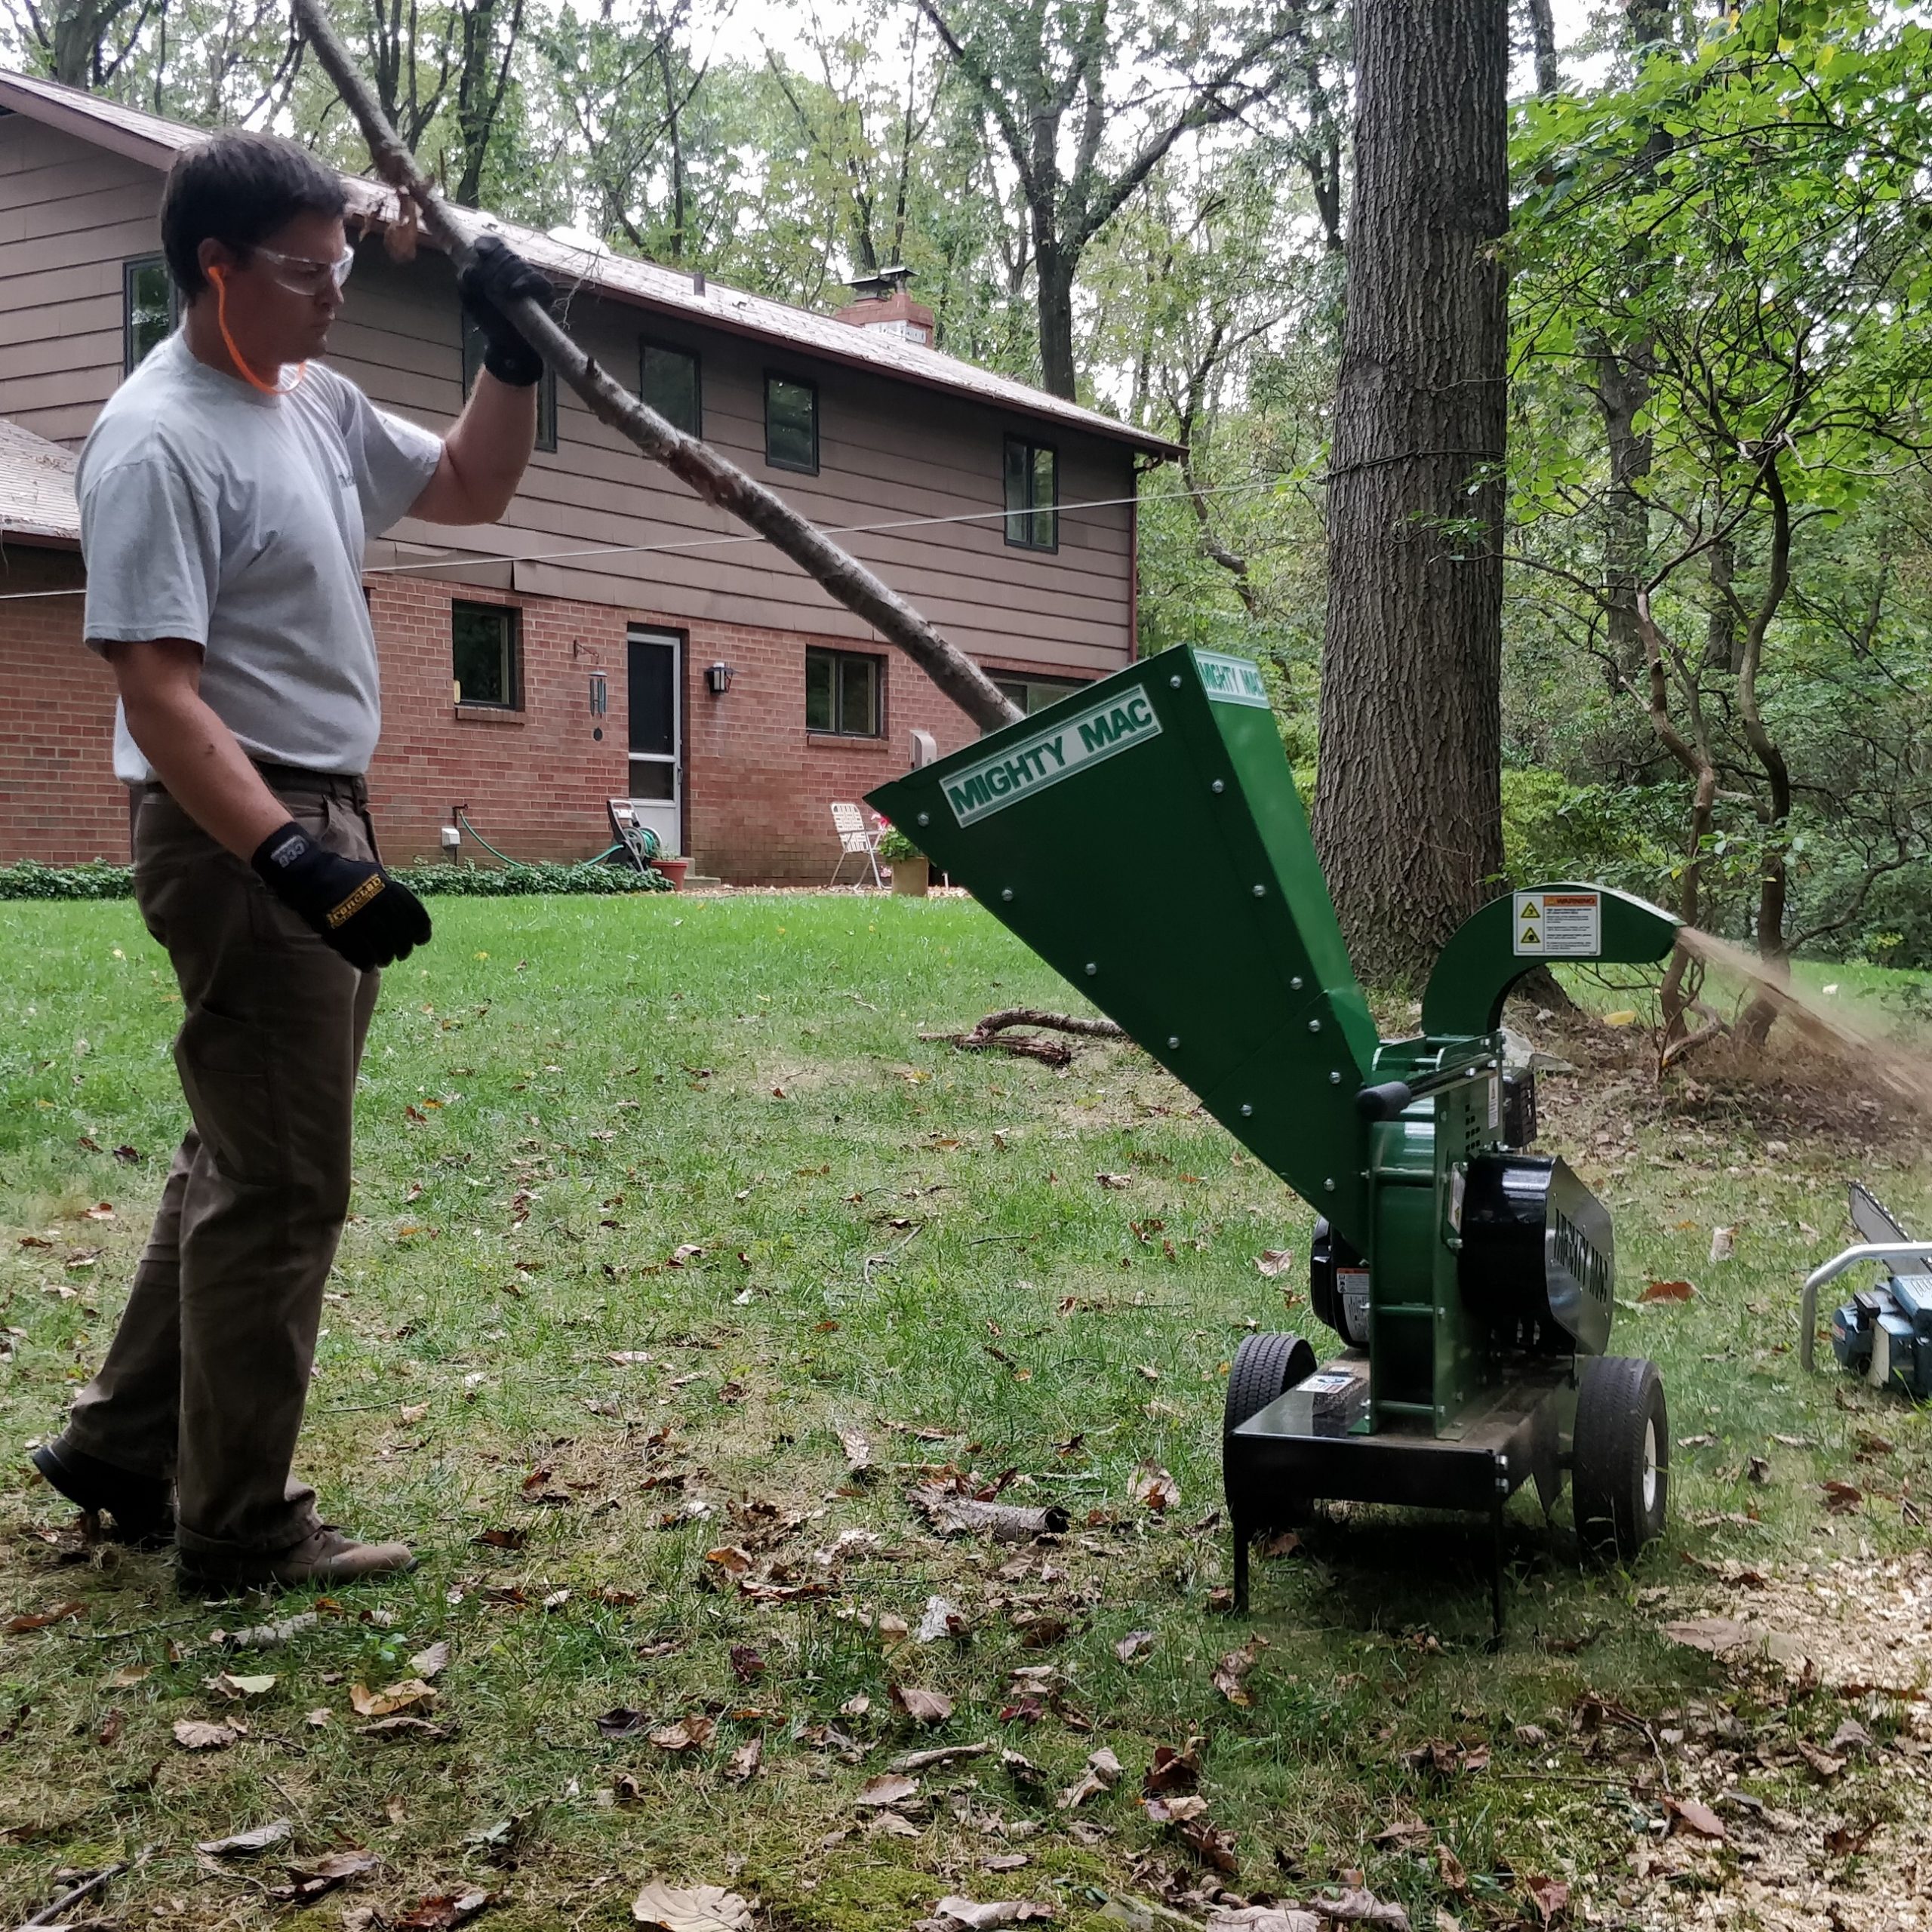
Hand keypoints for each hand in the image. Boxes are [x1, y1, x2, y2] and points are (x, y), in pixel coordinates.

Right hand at [251, 822, 431, 969]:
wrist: (308, 874)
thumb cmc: (344, 875)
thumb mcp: (374, 874)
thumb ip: (392, 891)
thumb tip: (409, 912)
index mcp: (388, 890)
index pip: (416, 917)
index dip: (422, 932)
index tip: (422, 940)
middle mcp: (377, 906)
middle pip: (401, 938)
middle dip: (404, 949)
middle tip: (402, 954)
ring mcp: (358, 921)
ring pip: (383, 949)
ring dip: (387, 958)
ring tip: (385, 960)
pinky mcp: (340, 933)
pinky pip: (360, 955)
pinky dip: (367, 963)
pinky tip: (369, 965)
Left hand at [458, 235, 554, 387]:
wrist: (509, 345)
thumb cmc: (490, 320)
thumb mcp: (470, 301)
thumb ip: (466, 283)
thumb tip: (471, 269)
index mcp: (495, 264)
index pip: (493, 243)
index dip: (487, 244)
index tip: (480, 251)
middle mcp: (514, 267)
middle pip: (505, 253)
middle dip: (495, 268)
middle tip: (490, 288)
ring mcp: (530, 277)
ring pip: (519, 264)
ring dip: (507, 276)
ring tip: (501, 294)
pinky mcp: (544, 290)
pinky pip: (537, 280)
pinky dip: (525, 283)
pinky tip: (515, 290)